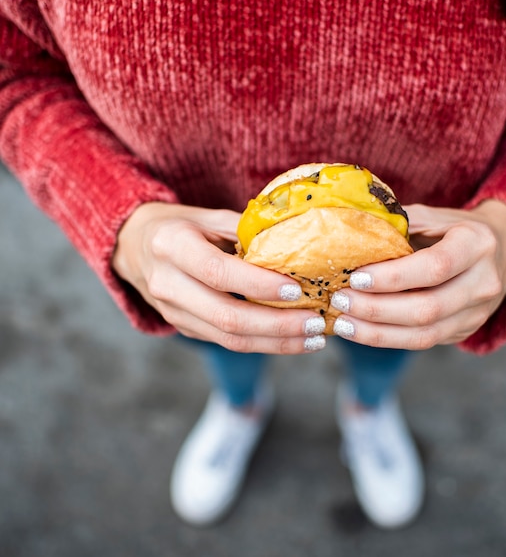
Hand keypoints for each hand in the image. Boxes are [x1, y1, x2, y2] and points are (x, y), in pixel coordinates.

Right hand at [112, 202, 327, 352]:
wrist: (134, 247)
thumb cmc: (180, 226)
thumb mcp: (209, 216)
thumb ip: (246, 232)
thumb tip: (295, 249)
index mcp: (172, 246)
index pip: (219, 272)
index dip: (259, 285)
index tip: (297, 290)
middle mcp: (167, 284)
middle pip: (226, 317)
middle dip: (277, 326)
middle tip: (316, 323)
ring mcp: (173, 312)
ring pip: (228, 339)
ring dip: (276, 343)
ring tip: (314, 339)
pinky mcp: (183, 328)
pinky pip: (226, 342)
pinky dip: (263, 343)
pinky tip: (293, 339)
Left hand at [330, 200, 505, 348]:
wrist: (504, 251)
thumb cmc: (456, 228)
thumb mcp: (433, 216)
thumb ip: (399, 225)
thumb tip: (351, 236)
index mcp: (477, 244)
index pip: (435, 267)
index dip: (393, 277)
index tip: (356, 278)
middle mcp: (484, 283)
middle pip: (428, 308)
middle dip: (377, 309)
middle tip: (340, 301)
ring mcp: (477, 313)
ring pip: (425, 334)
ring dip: (377, 332)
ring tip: (342, 323)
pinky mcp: (465, 331)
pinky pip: (423, 341)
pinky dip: (387, 338)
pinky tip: (359, 330)